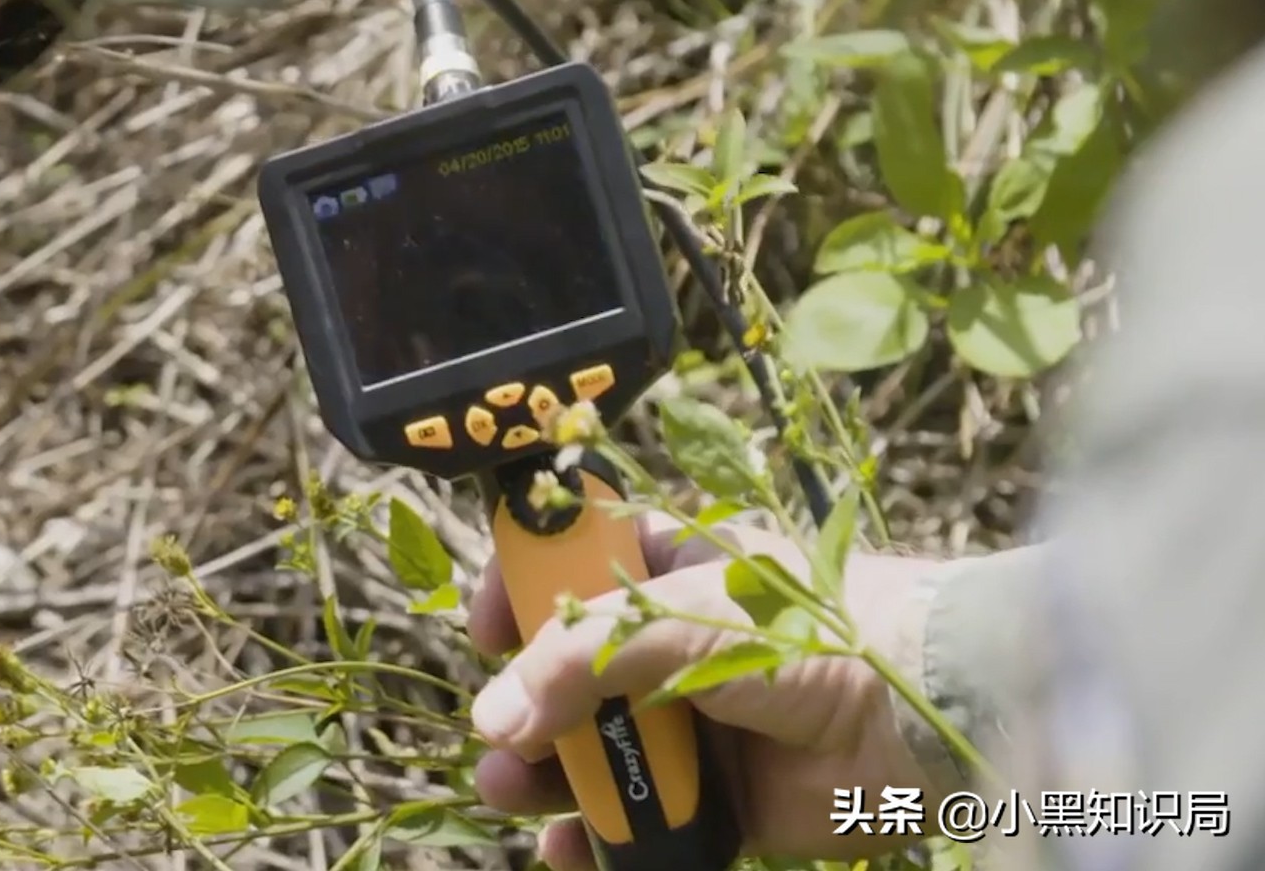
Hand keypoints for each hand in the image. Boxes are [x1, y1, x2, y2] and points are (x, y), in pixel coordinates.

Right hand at [466, 510, 946, 868]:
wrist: (926, 711)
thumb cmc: (809, 633)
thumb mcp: (678, 623)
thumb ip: (578, 663)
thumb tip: (492, 719)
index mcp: (668, 575)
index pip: (572, 569)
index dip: (522, 591)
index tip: (485, 628)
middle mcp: (675, 649)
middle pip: (569, 676)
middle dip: (522, 708)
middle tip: (497, 737)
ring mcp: (699, 728)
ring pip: (598, 755)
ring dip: (547, 776)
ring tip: (512, 792)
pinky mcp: (727, 801)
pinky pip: (646, 827)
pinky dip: (602, 844)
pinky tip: (568, 853)